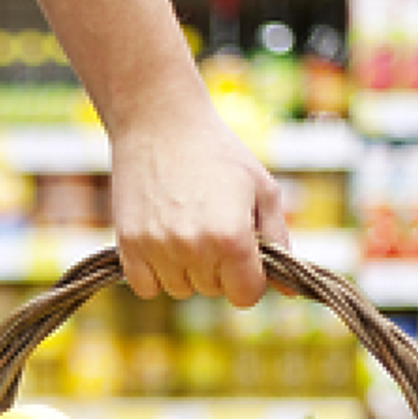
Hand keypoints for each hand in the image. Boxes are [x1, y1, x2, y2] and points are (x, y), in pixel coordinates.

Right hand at [108, 103, 290, 308]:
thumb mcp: (262, 190)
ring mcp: (158, 248)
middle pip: (213, 291)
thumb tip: (289, 292)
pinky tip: (162, 241)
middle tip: (211, 226)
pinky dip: (154, 273)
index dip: (249, 277)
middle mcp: (194, 248)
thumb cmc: (218, 153)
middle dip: (218, 268)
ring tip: (186, 227)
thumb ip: (278, 241)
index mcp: (232, 238)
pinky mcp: (128, 244)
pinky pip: (146, 287)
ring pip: (179, 289)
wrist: (160, 123)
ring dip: (186, 270)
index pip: (245, 295)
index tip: (243, 253)